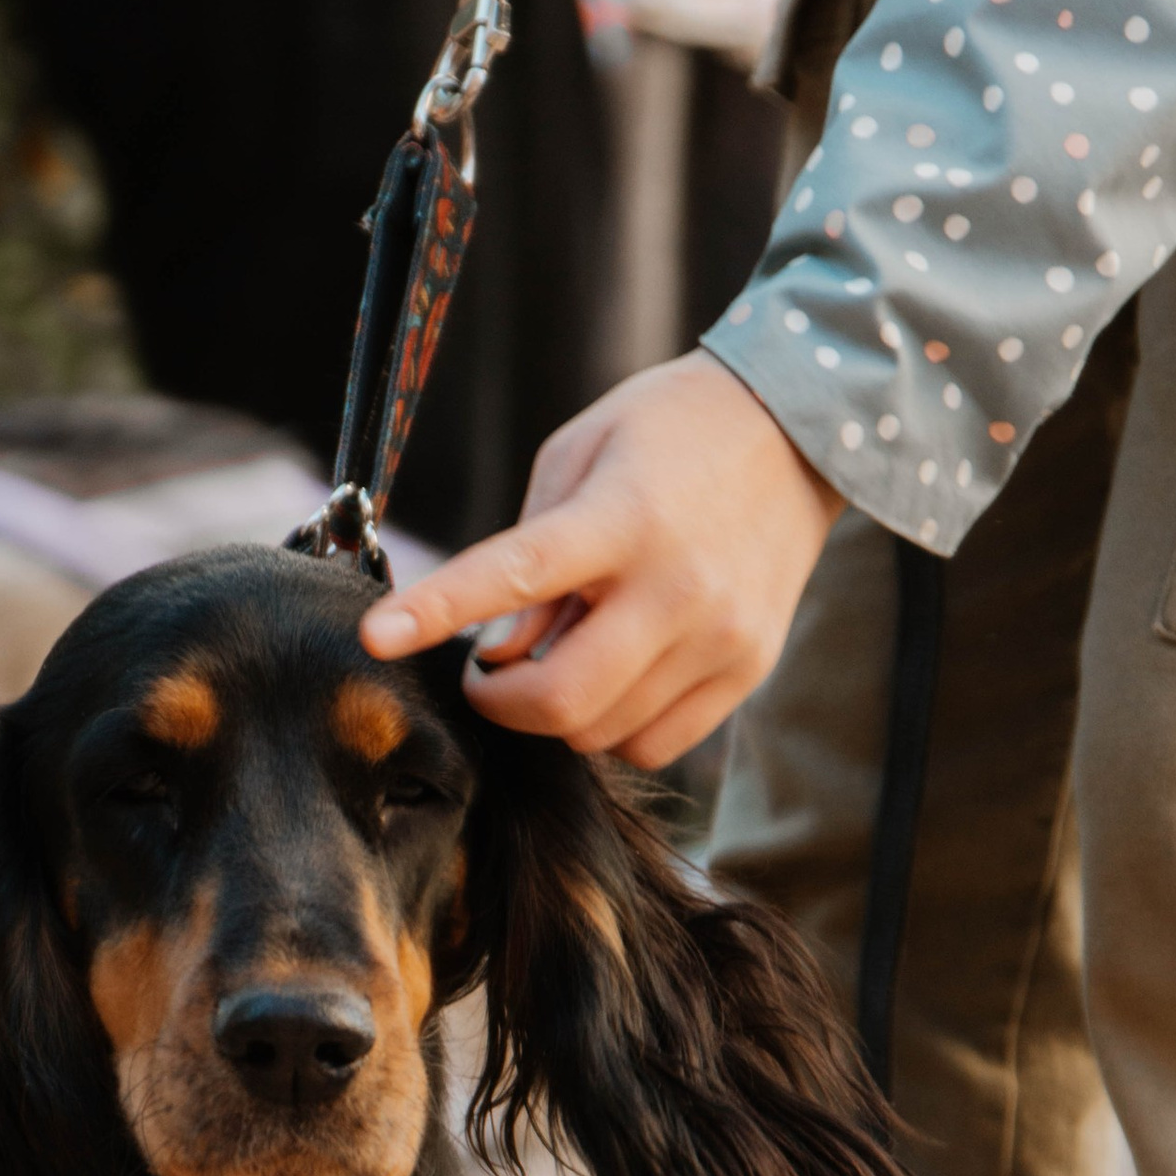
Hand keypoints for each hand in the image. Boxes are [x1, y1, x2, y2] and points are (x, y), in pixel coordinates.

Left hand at [361, 354, 838, 767]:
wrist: (799, 433)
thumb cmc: (668, 433)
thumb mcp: (578, 455)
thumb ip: (529, 553)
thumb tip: (499, 649)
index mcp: (623, 517)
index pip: (515, 575)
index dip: (438, 609)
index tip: (376, 637)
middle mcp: (678, 586)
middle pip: (561, 698)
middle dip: (499, 702)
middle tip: (486, 672)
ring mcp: (720, 637)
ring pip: (602, 732)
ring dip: (556, 711)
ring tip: (563, 652)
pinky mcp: (747, 669)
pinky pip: (654, 742)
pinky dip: (612, 727)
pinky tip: (612, 676)